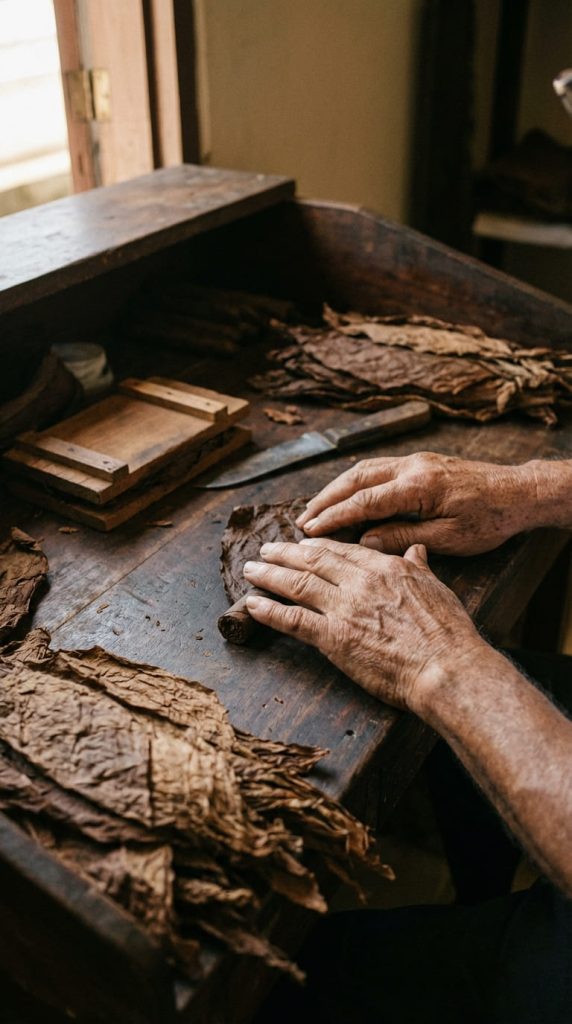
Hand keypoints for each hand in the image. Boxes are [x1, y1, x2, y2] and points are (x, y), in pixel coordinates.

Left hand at [243, 538, 484, 710]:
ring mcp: (344, 609)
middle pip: (313, 560)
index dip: (318, 546)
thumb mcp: (436, 588)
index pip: (343, 551)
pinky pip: (293, 620)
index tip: (303, 544)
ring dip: (269, 575)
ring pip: (297, 584)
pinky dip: (269, 611)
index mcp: (384, 567)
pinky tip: (252, 605)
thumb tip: (416, 549)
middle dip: (285, 552)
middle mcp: (359, 582)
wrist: (446, 666)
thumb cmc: (448, 633)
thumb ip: (419, 567)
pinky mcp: (334, 638)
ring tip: (251, 569)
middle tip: (265, 548)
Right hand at [295, 452, 541, 555]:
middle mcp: (412, 466)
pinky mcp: (420, 463)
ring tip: (316, 511)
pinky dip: (355, 484)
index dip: (334, 516)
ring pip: (364, 469)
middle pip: (356, 478)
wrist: (519, 493)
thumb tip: (366, 542)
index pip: (365, 501)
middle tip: (302, 522)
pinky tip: (345, 498)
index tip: (310, 530)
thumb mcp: (448, 538)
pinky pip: (377, 469)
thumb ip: (404, 537)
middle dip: (325, 499)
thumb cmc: (489, 520)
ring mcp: (415, 461)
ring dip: (336, 489)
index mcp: (419, 486)